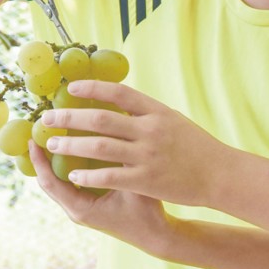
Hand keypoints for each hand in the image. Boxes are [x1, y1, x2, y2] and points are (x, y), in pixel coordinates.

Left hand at [28, 140, 176, 255]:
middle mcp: (77, 210)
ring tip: (52, 137)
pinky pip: (72, 183)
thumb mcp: (134, 186)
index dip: (40, 161)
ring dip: (54, 162)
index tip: (33, 140)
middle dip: (42, 159)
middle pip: (50, 182)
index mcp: (82, 208)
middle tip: (39, 133)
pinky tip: (74, 149)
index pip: (51, 183)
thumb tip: (110, 133)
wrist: (156, 236)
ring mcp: (82, 208)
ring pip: (59, 183)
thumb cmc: (147, 213)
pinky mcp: (90, 204)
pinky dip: (68, 166)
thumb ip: (120, 164)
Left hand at [38, 80, 227, 206]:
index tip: (70, 88)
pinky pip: (108, 176)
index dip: (93, 88)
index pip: (119, 93)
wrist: (220, 175)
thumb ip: (146, 112)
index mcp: (157, 112)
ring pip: (98, 147)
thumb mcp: (173, 120)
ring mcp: (147, 155)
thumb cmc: (195, 147)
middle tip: (48, 117)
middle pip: (101, 119)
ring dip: (71, 144)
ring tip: (52, 143)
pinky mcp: (145, 180)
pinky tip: (72, 175)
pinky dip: (87, 175)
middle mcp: (151, 130)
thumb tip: (118, 100)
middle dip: (70, 117)